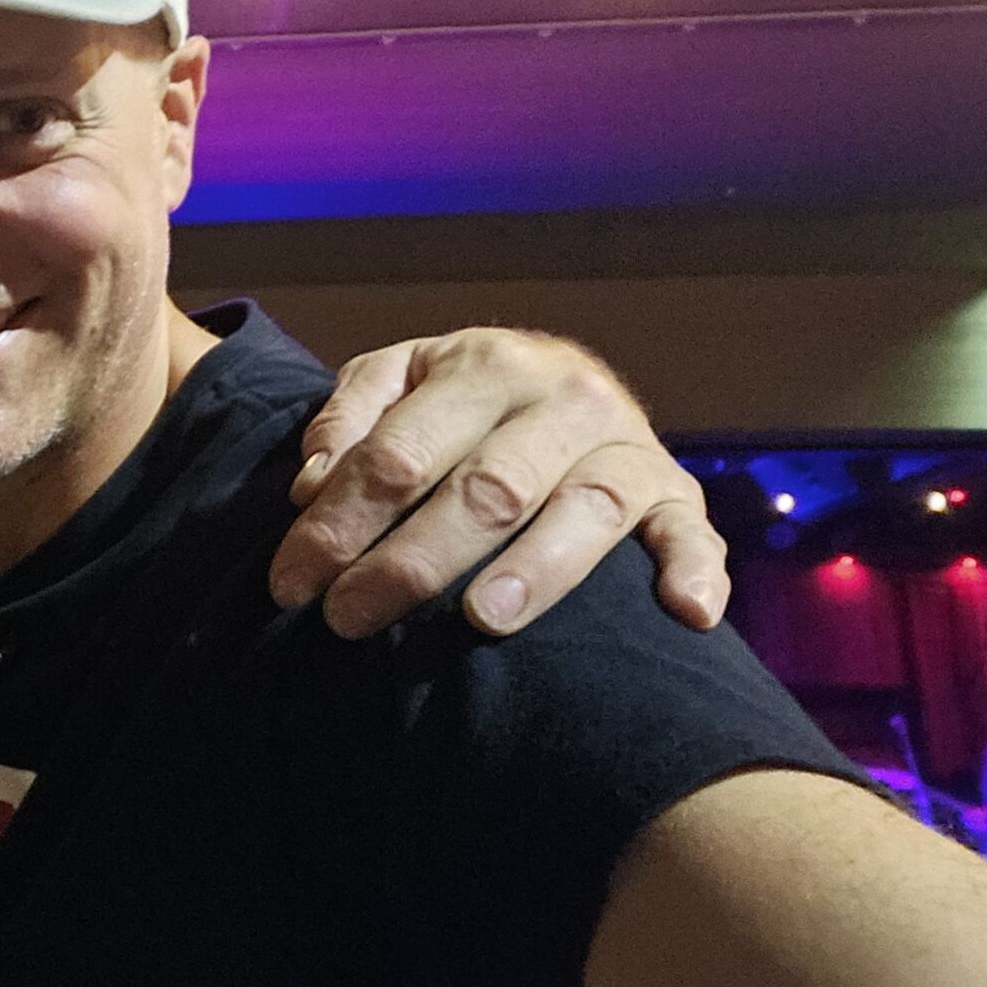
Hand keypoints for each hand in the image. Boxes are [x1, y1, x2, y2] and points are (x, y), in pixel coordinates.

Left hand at [267, 328, 727, 639]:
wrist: (561, 381)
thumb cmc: (459, 401)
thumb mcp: (396, 380)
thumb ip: (349, 421)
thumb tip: (310, 488)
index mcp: (486, 366)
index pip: (398, 454)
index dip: (336, 523)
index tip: (291, 584)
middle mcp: (566, 397)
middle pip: (484, 490)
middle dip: (407, 563)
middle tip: (347, 620)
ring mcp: (630, 445)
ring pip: (587, 510)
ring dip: (537, 569)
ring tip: (481, 620)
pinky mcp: (680, 494)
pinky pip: (693, 533)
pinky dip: (695, 571)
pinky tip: (682, 614)